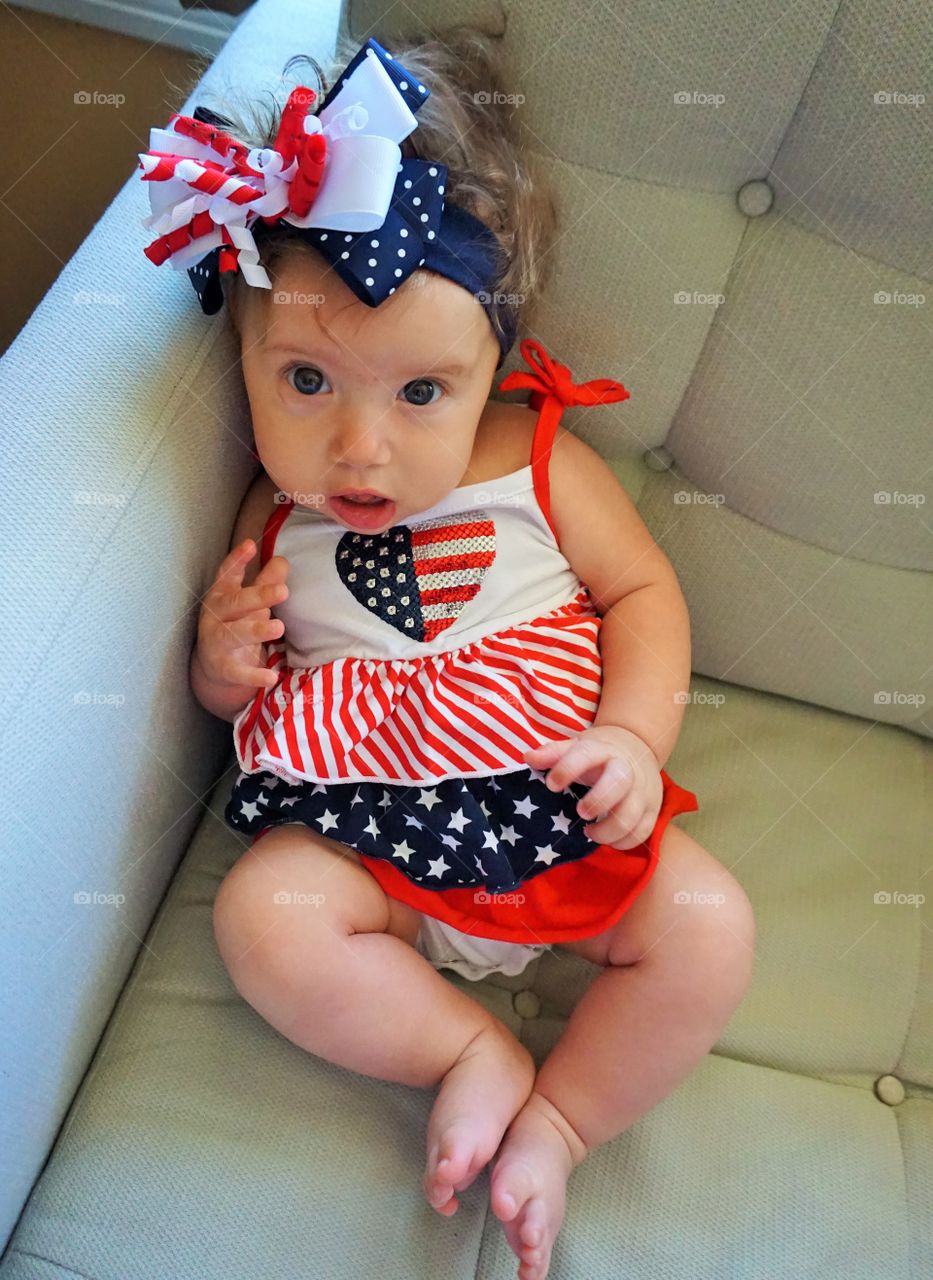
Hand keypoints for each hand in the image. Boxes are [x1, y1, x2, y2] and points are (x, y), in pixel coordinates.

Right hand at [196, 539, 289, 691]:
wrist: (214, 666)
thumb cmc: (236, 623)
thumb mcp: (250, 603)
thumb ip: (265, 582)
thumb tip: (283, 560)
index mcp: (222, 595)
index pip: (227, 574)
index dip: (237, 560)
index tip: (250, 545)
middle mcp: (216, 616)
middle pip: (235, 603)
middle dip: (258, 596)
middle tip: (283, 591)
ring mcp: (216, 641)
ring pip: (234, 634)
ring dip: (256, 630)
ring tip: (279, 627)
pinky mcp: (222, 667)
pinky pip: (237, 671)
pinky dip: (253, 675)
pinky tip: (271, 676)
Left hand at [524, 725, 662, 850]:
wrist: (639, 747)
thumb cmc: (599, 753)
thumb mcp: (577, 746)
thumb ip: (553, 753)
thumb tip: (528, 759)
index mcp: (603, 750)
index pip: (586, 754)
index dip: (567, 769)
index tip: (551, 785)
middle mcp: (627, 769)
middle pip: (619, 783)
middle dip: (597, 801)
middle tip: (580, 813)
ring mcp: (643, 790)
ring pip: (631, 815)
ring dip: (607, 831)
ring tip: (589, 832)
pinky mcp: (653, 809)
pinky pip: (642, 832)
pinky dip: (622, 842)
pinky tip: (607, 839)